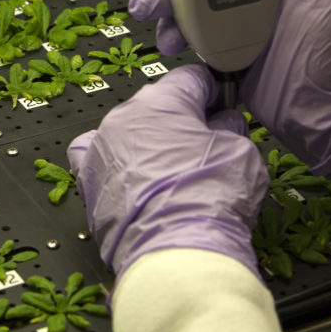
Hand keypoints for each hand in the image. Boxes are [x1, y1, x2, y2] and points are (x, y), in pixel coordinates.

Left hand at [67, 65, 268, 284]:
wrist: (175, 252)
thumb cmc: (208, 200)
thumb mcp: (240, 152)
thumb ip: (229, 128)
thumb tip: (224, 122)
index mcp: (161, 100)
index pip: (191, 79)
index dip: (214, 92)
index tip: (222, 107)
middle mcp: (123, 118)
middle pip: (157, 106)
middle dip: (180, 120)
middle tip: (204, 145)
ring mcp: (101, 149)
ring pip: (128, 132)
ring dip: (148, 142)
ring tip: (172, 170)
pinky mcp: (89, 182)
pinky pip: (101, 160)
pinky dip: (117, 164)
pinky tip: (133, 178)